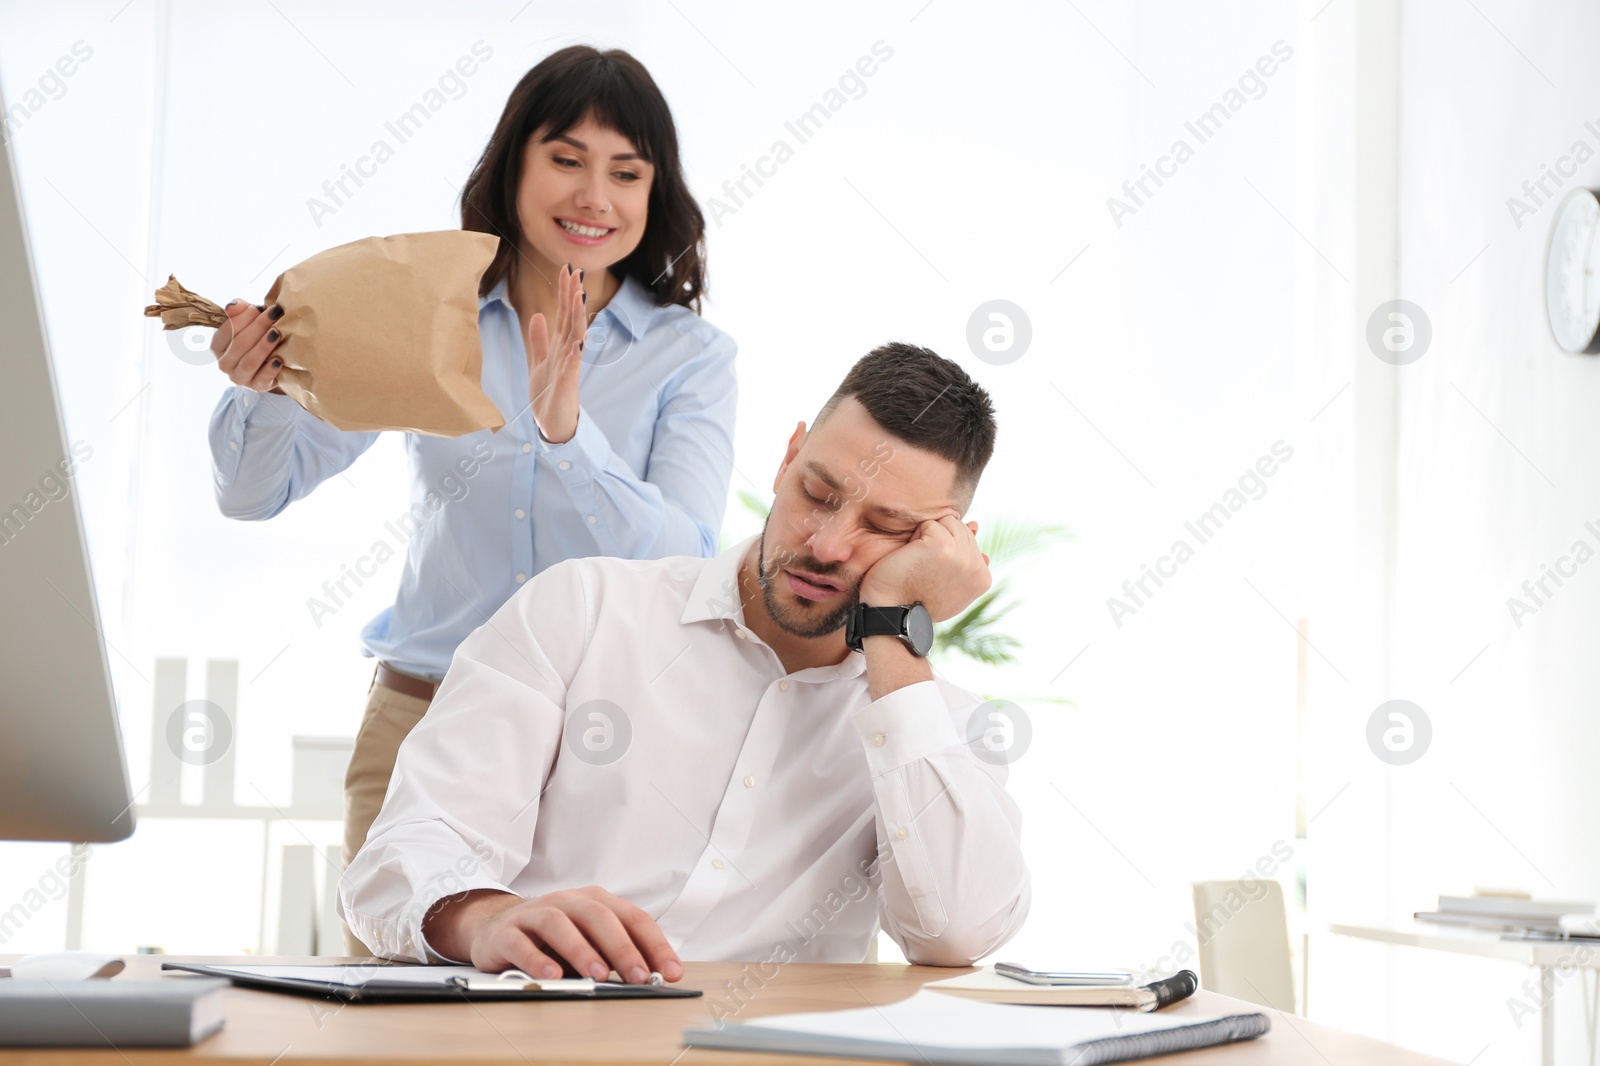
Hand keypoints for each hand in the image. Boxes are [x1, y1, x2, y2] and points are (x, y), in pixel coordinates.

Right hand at [211, 299, 285, 391]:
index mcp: (218, 346)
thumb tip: (233, 305)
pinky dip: (270, 369)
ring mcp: (239, 377)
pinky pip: (262, 379)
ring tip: (277, 333)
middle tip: (275, 314)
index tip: (259, 308)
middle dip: (258, 327)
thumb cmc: (256, 337)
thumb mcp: (247, 321)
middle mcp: (224, 363)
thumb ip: (240, 311)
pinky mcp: (256, 387)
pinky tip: (279, 359)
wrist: (270, 362)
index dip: (242, 318)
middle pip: (240, 344)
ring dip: (264, 347)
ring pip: (250, 361)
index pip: (227, 330)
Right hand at [422, 886, 682, 983]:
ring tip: (598, 976)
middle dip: (622, 948)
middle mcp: (567, 902)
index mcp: (595, 901)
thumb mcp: (589, 938)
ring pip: (560, 925)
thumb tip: (651, 976)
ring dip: (582, 950)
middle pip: (599, 917)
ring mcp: (535, 914)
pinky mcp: (507, 933)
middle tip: (639, 977)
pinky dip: (536, 960)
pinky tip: (551, 977)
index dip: (655, 944)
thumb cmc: (554, 936)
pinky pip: (522, 944)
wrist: (497, 926)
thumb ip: (615, 952)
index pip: (633, 918)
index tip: (671, 972)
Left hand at [525, 263, 586, 443]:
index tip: (566, 269)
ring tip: (579, 296)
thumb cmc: (548, 394)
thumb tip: (537, 315)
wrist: (553, 424)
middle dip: (573, 296)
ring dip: (577, 317)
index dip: (565, 292)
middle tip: (575, 271)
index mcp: (561, 346)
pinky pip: (572, 366)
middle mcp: (568, 353)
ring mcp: (570, 367)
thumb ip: (539, 340)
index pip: (564, 313)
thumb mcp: (538, 362)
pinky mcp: (568, 384)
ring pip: (575, 337)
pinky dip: (575, 353)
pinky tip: (577, 340)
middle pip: (572, 319)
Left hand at [858, 516, 990, 622]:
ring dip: (927, 537)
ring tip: (919, 562)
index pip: (970, 540)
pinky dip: (914, 537)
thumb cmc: (916, 598)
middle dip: (938, 539)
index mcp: (983, 577)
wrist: (893, 611)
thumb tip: (975, 524)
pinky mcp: (943, 545)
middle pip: (959, 527)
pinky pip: (929, 524)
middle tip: (924, 568)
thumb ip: (965, 558)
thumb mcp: (948, 582)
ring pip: (946, 522)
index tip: (934, 574)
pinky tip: (912, 558)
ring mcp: (962, 555)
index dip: (947, 550)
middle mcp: (978, 566)